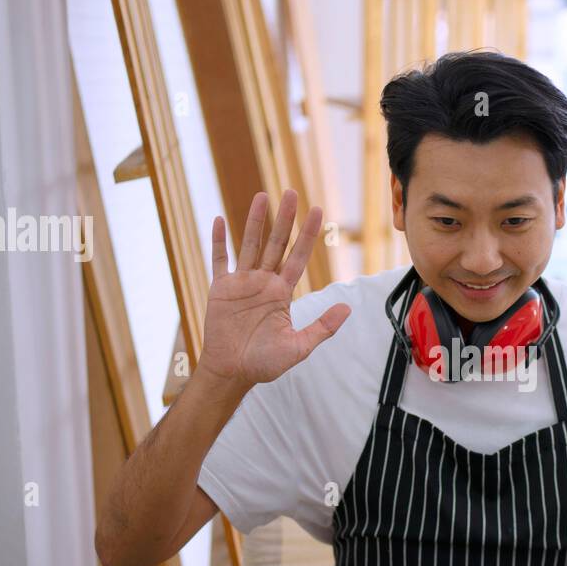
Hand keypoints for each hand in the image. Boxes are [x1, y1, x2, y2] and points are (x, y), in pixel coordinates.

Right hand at [199, 190, 349, 389]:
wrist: (232, 373)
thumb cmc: (265, 363)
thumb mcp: (299, 347)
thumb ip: (322, 327)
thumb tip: (347, 310)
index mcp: (282, 293)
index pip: (299, 257)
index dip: (308, 235)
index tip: (318, 211)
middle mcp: (263, 282)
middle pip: (276, 243)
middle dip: (284, 219)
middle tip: (291, 192)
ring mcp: (241, 283)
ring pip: (250, 244)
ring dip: (255, 221)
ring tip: (262, 196)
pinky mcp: (220, 289)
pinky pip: (219, 260)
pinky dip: (219, 241)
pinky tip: (220, 220)